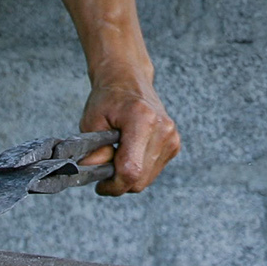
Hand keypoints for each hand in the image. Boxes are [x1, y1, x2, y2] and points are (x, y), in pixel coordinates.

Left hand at [79, 78, 179, 194]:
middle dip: (119, 182)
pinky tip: (131, 151)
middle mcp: (162, 129)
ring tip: (117, 154)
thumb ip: (92, 149)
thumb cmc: (109, 98)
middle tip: (104, 168)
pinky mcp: (174, 144)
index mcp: (142, 120)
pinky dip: (139, 168)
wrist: (129, 79)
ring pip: (147, 179)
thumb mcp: (91, 121)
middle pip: (140, 179)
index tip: (101, 185)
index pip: (131, 170)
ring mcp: (172, 137)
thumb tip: (92, 170)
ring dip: (129, 175)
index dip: (114, 185)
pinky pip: (153, 171)